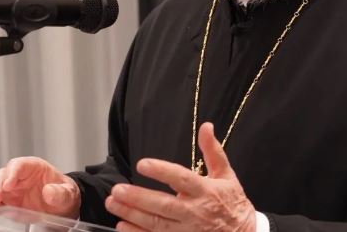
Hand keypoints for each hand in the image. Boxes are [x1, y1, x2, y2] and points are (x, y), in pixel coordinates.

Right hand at [0, 156, 80, 218]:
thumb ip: (60, 192)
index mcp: (33, 167)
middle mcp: (18, 176)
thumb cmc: (63, 193)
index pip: (19, 165)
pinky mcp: (6, 202)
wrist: (61, 206)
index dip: (12, 174)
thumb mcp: (67, 193)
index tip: (8, 185)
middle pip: (2, 175)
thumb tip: (49, 192)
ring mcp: (10, 189)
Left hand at [105, 123, 255, 231]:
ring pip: (156, 225)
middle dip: (138, 198)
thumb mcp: (227, 175)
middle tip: (117, 190)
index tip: (142, 164)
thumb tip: (206, 126)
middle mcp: (195, 212)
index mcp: (205, 191)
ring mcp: (188, 231)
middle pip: (163, 205)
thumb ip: (213, 151)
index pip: (181, 179)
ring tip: (113, 203)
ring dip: (132, 215)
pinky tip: (122, 226)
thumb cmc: (232, 203)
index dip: (162, 171)